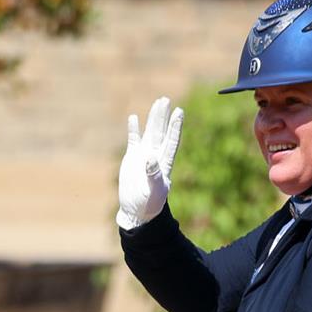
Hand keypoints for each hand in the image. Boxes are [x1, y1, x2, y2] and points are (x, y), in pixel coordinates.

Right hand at [117, 96, 183, 231]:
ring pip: (150, 132)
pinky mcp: (132, 158)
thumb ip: (153, 174)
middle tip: (166, 100)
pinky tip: (134, 118)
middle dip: (164, 116)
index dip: (175, 126)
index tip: (179, 112)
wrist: (137, 210)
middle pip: (161, 132)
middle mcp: (155, 156)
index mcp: (164, 163)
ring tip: (158, 103)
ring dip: (153, 118)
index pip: (171, 140)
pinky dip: (134, 129)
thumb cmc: (149, 204)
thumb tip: (150, 158)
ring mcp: (143, 156)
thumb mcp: (154, 192)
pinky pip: (134, 140)